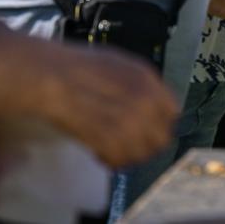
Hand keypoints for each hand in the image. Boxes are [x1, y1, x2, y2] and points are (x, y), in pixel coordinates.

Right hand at [38, 44, 178, 167]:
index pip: (172, 113)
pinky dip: (110, 161)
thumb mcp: (120, 64)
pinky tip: (99, 152)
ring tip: (113, 148)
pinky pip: (120, 161)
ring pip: (142, 154)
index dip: (160, 123)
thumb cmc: (79, 66)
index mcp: (148, 81)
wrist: (52, 77)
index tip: (149, 128)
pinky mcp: (109, 141)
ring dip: (129, 155)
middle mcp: (144, 102)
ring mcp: (128, 123)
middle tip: (130, 143)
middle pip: (161, 138)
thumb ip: (141, 84)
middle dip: (147, 143)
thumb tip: (152, 102)